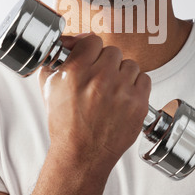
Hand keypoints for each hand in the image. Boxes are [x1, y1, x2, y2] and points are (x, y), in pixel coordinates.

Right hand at [38, 33, 150, 170]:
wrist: (82, 154)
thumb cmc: (65, 125)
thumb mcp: (50, 88)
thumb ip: (56, 60)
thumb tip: (70, 42)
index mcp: (77, 71)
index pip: (92, 40)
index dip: (90, 48)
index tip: (90, 55)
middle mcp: (101, 78)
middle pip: (113, 51)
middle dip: (106, 63)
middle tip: (100, 78)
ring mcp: (122, 90)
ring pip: (130, 64)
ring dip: (122, 74)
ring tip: (112, 90)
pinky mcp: (138, 103)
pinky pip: (144, 79)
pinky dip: (136, 86)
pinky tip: (124, 97)